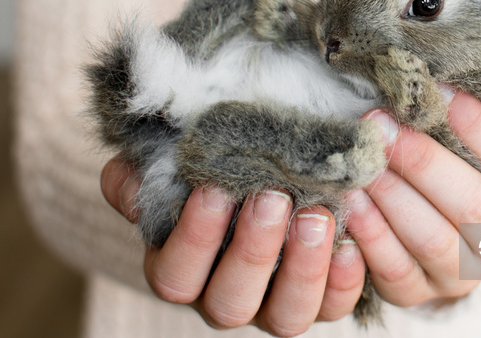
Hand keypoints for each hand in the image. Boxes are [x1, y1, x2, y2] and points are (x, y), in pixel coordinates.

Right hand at [101, 159, 366, 335]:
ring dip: (303, 270)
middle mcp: (226, 296)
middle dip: (252, 252)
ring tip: (317, 215)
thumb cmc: (208, 168)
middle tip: (271, 198)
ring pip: (286, 317)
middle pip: (230, 303)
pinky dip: (344, 280)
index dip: (194, 239)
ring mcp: (274, 305)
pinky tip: (350, 240)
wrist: (262, 171)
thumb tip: (130, 184)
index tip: (214, 189)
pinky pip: (333, 306)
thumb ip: (140, 175)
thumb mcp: (166, 163)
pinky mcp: (320, 299)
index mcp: (182, 269)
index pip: (175, 275)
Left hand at [349, 89, 480, 306]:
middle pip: (471, 204)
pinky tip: (350, 198)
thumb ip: (471, 105)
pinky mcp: (419, 292)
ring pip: (430, 238)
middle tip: (381, 123)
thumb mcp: (472, 137)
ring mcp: (462, 274)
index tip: (439, 90)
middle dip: (421, 160)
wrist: (437, 230)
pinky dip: (370, 233)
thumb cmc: (454, 167)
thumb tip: (464, 47)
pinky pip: (394, 269)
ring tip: (361, 159)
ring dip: (391, 194)